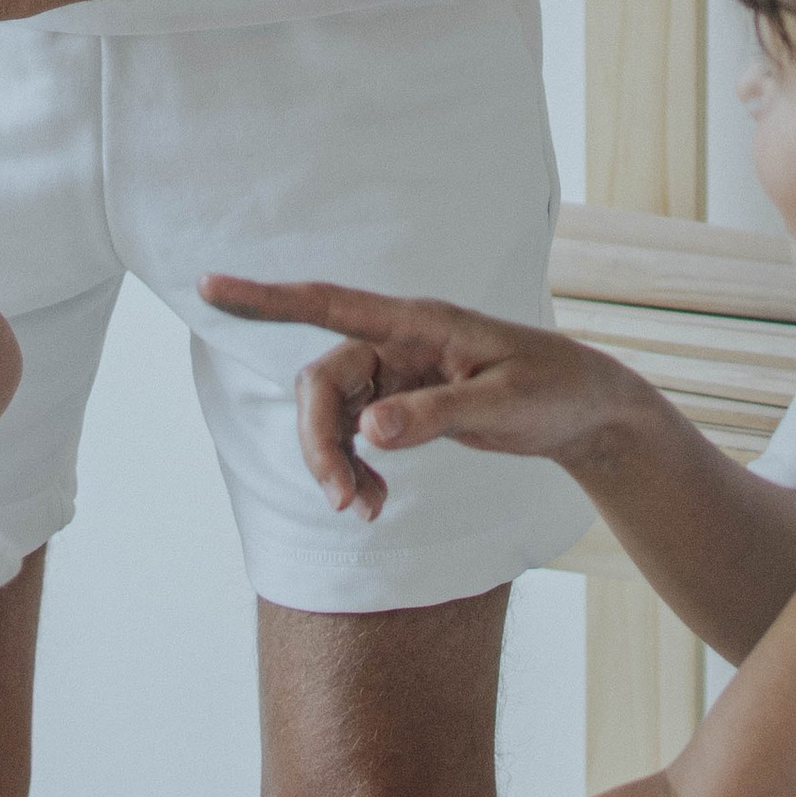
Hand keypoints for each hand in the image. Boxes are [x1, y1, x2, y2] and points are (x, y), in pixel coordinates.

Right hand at [202, 274, 639, 519]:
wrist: (587, 409)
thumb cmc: (552, 391)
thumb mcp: (501, 407)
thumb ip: (434, 417)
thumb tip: (368, 431)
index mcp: (420, 323)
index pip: (329, 302)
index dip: (266, 297)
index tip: (208, 285)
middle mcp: (399, 341)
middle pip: (323, 380)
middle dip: (318, 442)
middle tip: (344, 503)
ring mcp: (398, 371)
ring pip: (333, 413)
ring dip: (335, 464)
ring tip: (366, 512)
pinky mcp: (404, 401)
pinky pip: (355, 433)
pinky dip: (356, 470)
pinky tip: (375, 503)